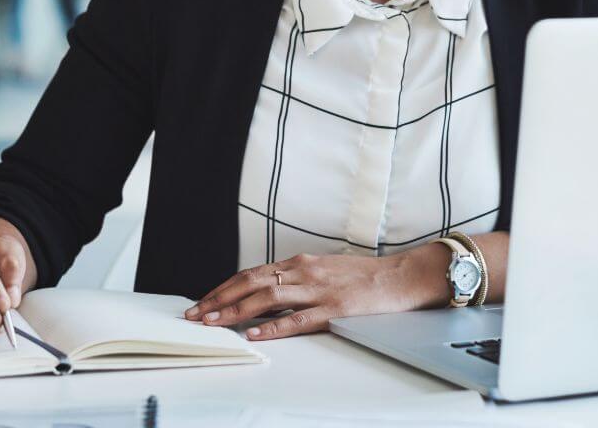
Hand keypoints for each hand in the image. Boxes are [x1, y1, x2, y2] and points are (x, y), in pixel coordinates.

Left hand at [182, 247, 451, 340]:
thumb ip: (297, 279)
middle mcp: (304, 271)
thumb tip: (268, 292)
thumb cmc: (365, 276)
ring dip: (235, 310)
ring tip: (213, 321)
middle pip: (251, 282)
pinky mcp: (334, 309)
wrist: (401, 276)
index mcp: (300, 263)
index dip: (224, 287)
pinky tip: (254, 333)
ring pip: (266, 298)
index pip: (252, 273)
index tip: (204, 300)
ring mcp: (318, 290)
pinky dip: (273, 327)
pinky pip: (297, 319)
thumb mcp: (325, 270)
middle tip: (196, 313)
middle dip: (219, 298)